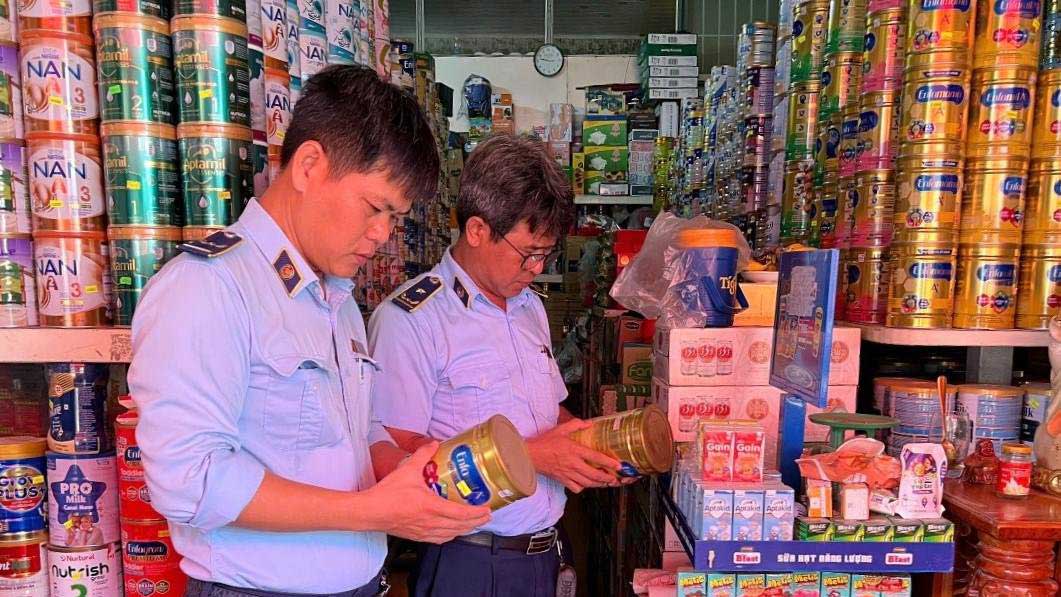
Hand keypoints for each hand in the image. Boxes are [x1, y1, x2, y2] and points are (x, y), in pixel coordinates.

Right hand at [361, 442, 490, 542]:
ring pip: (451, 535)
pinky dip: (449, 536)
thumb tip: (433, 443)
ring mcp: (423, 532)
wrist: (369, 512)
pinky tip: (450, 532)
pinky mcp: (416, 536)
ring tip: (472, 523)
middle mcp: (431, 522)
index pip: (462, 514)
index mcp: (432, 507)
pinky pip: (438, 539)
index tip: (487, 509)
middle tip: (486, 516)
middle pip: (461, 527)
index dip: (477, 513)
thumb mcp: (407, 469)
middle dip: (476, 522)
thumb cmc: (387, 494)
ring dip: (464, 530)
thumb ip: (423, 455)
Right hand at [527, 419, 624, 492]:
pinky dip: (583, 487)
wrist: (529, 456)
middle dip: (608, 478)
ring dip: (599, 484)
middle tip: (615, 478)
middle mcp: (573, 464)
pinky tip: (585, 484)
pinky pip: (576, 488)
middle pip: (595, 475)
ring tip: (606, 482)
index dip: (609, 463)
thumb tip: (589, 424)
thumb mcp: (560, 429)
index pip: (596, 458)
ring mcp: (568, 474)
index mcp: (574, 450)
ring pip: (588, 483)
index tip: (618, 466)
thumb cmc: (544, 442)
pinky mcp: (562, 480)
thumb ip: (576, 425)